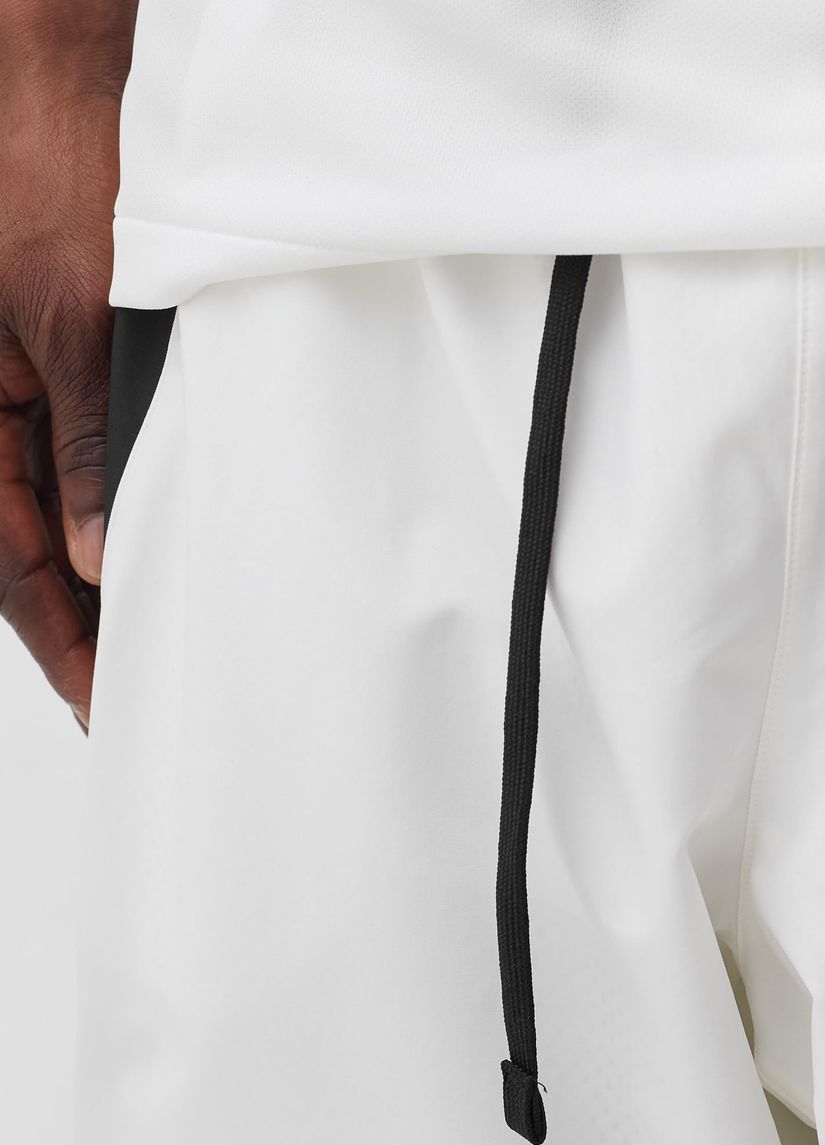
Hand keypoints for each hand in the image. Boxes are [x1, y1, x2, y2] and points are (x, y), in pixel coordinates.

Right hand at [0, 1, 137, 732]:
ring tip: (142, 645)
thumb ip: (83, 442)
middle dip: (77, 626)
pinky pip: (69, 469)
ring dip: (92, 582)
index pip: (14, 560)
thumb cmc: (49, 180)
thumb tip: (100, 551)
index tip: (103, 700)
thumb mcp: (71, 322)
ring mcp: (18, 397)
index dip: (60, 641)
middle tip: (128, 694)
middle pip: (29, 552)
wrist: (70, 96)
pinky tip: (136, 557)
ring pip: (50, 516)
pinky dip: (103, 519)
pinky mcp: (53, 374)